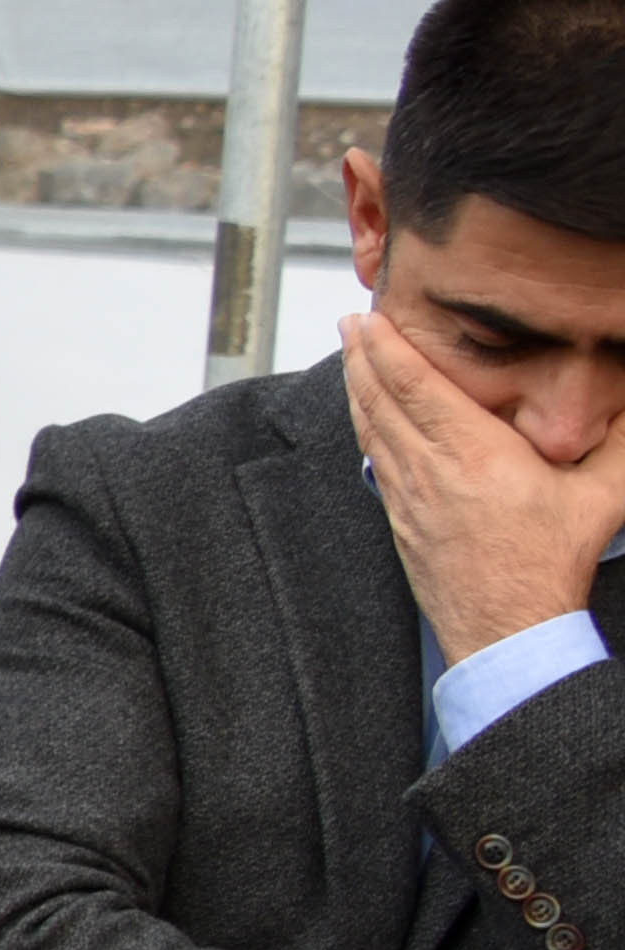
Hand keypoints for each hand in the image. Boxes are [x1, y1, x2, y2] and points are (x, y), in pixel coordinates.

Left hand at [346, 310, 624, 660]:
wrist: (508, 630)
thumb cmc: (550, 566)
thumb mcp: (600, 498)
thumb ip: (618, 444)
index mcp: (474, 455)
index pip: (418, 387)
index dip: (389, 348)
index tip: (370, 318)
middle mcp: (430, 471)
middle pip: (381, 400)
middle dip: (362, 356)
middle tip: (351, 322)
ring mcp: (407, 497)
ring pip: (371, 429)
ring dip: (358, 387)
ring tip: (351, 356)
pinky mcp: (399, 520)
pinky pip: (375, 459)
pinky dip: (365, 427)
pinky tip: (366, 416)